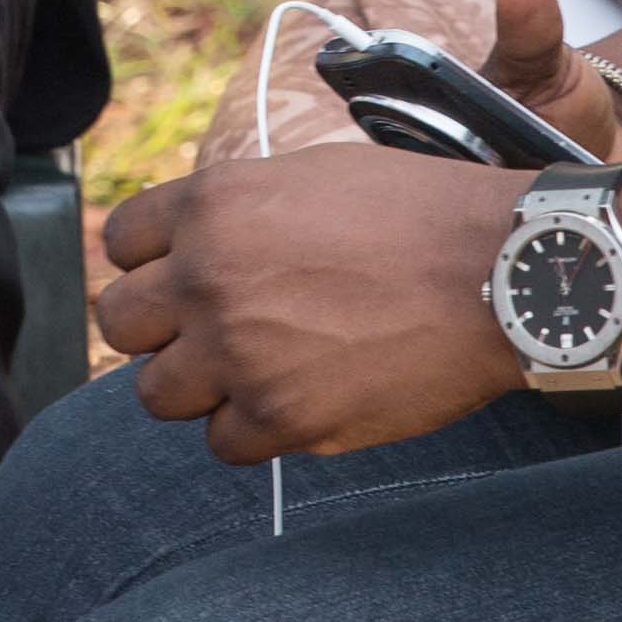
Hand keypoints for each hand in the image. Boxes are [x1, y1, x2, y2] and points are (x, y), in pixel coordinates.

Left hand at [94, 146, 533, 459]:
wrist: (501, 272)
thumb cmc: (418, 215)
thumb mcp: (309, 177)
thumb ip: (237, 213)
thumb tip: (195, 246)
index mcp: (212, 205)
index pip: (120, 243)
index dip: (152, 264)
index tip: (183, 278)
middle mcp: (208, 276)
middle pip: (120, 324)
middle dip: (161, 331)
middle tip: (212, 333)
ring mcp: (239, 351)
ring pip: (157, 394)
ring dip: (200, 387)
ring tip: (256, 370)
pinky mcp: (280, 417)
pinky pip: (222, 444)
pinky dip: (252, 431)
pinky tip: (297, 400)